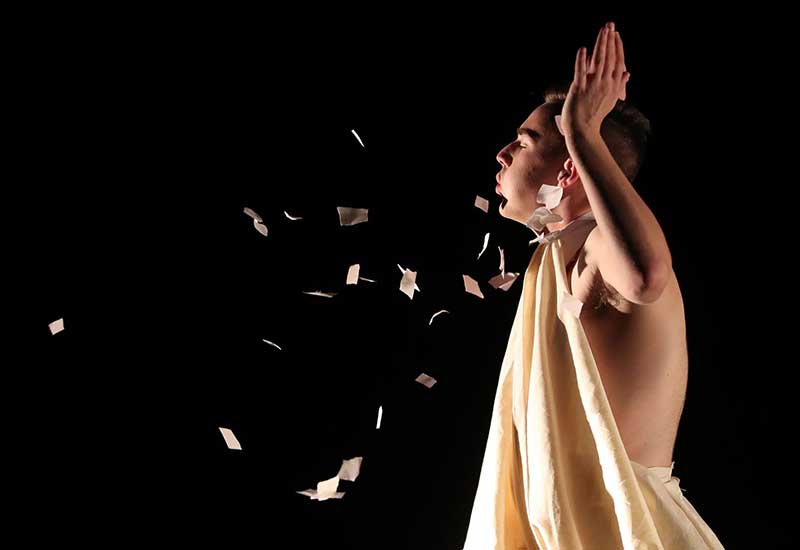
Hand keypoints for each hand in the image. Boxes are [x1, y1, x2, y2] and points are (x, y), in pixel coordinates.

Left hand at [561, 22, 630, 137]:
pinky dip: (581, 60)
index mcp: (614, 85)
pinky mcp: (579, 89)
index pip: (618, 61)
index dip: (617, 47)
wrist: (583, 130)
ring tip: (602, 31)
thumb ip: (620, 85)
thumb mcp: (611, 100)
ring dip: (600, 44)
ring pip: (598, 61)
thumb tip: (627, 73)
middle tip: (610, 24)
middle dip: (610, 40)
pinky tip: (583, 49)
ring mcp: (592, 86)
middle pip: (609, 58)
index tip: (616, 34)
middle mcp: (605, 83)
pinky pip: (580, 72)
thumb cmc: (595, 115)